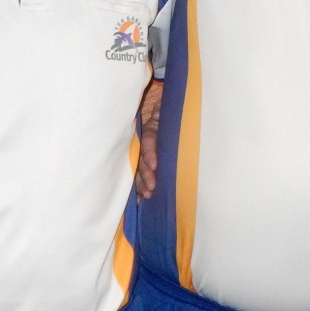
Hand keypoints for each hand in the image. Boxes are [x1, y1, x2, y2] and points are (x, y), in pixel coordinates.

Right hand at [135, 80, 162, 200]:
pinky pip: (139, 177)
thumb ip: (163, 109)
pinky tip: (140, 201)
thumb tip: (158, 112)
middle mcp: (144, 144)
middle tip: (152, 186)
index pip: (148, 142)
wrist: (169, 118)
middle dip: (145, 174)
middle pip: (141, 159)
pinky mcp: (145, 165)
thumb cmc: (171, 114)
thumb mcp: (169, 109)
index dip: (149, 153)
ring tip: (148, 195)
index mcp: (150, 130)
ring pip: (139, 170)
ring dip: (142, 183)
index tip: (155, 165)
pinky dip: (139, 189)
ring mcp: (143, 155)